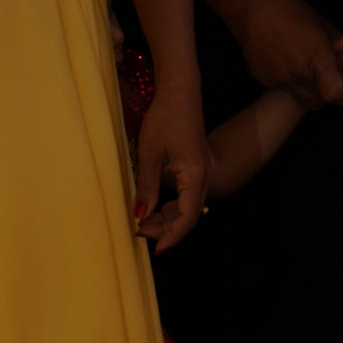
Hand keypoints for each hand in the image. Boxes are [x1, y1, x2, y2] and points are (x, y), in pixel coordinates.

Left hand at [133, 81, 210, 253]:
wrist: (180, 94)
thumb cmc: (165, 118)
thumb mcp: (149, 153)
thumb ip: (147, 186)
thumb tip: (140, 215)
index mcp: (195, 176)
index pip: (186, 217)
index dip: (171, 236)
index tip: (155, 249)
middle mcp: (203, 178)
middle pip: (189, 215)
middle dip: (166, 229)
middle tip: (139, 232)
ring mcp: (201, 174)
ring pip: (188, 207)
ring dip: (167, 218)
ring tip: (143, 222)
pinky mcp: (195, 169)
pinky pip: (186, 196)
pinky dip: (171, 206)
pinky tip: (153, 207)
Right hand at [227, 0, 342, 107]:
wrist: (249, 5)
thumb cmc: (291, 10)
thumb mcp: (323, 25)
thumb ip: (341, 47)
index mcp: (316, 58)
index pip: (336, 95)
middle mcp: (296, 73)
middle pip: (323, 102)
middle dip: (331, 93)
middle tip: (329, 76)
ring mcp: (278, 79)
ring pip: (304, 100)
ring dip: (313, 92)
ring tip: (310, 71)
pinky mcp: (264, 79)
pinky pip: (285, 90)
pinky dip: (292, 83)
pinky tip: (288, 63)